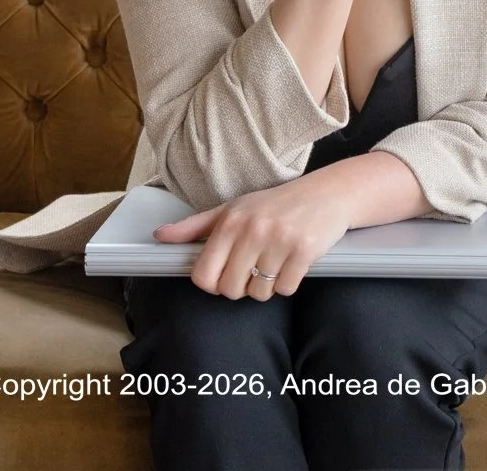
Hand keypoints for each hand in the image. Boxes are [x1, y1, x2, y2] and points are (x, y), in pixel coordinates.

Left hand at [152, 177, 354, 300]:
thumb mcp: (232, 209)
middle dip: (241, 287)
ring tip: (274, 263)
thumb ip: (195, 227)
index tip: (225, 275)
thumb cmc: (275, 204)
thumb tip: (160, 236)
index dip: (212, 283)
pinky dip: (288, 283)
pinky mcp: (304, 252)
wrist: (327, 193)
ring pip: (259, 293)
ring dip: (266, 286)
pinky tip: (292, 263)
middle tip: (253, 269)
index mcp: (230, 220)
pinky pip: (285, 290)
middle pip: (230, 289)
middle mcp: (252, 229)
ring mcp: (279, 241)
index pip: (203, 275)